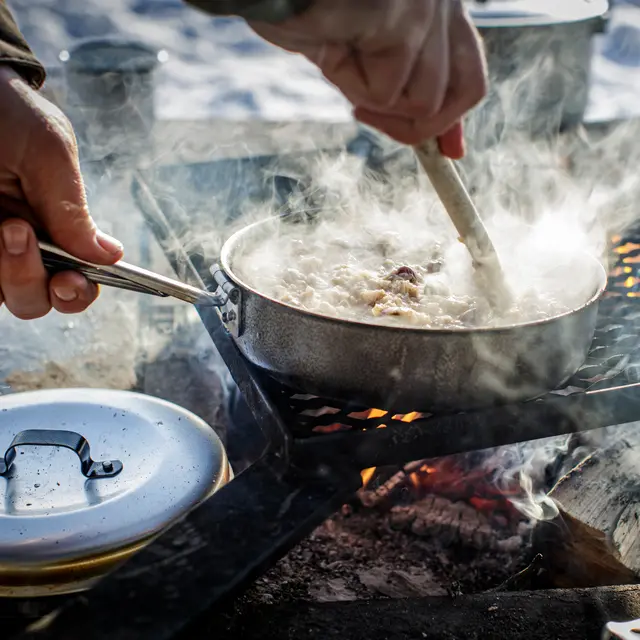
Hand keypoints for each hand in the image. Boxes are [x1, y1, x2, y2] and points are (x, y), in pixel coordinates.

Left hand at [0, 66, 122, 319]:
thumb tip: (112, 257)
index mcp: (60, 228)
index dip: (82, 291)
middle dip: (34, 282)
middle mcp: (28, 245)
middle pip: (41, 299)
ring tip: (4, 225)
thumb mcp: (48, 152)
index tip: (71, 280)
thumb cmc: (7, 111)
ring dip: (11, 272)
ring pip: (7, 296)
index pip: (81, 277)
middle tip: (20, 235)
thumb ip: (73, 208)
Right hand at [249, 0, 486, 157]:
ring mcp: (426, 5)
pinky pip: (387, 93)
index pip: (470, 72)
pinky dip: (352, 84)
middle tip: (367, 111)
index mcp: (437, 6)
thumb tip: (443, 148)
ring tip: (342, 55)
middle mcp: (441, 1)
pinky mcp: (401, 15)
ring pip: (424, 103)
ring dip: (374, 100)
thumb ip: (404, 95)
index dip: (455, 119)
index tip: (448, 153)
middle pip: (466, 94)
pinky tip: (334, 44)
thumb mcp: (364, 62)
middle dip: (419, 125)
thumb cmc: (307, 15)